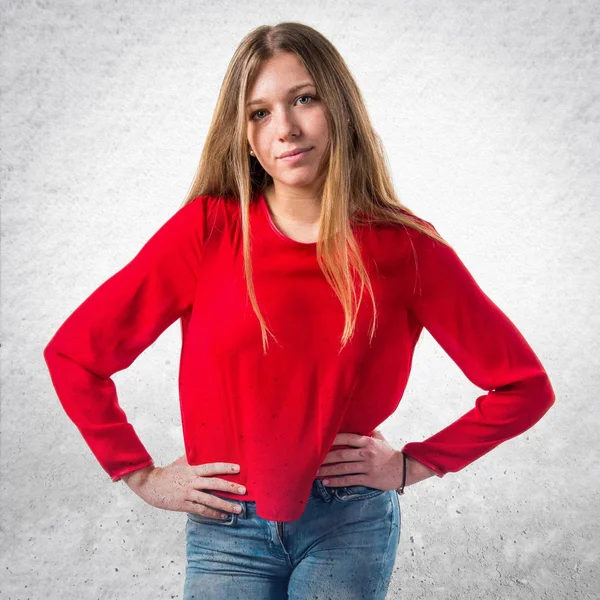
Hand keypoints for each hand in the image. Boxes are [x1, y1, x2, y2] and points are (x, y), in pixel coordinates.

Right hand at [122, 455, 246, 519]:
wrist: (149, 484)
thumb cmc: (166, 473)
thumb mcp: (180, 462)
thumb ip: (192, 457)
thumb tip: (201, 447)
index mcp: (192, 470)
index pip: (212, 467)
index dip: (225, 467)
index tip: (238, 469)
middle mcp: (192, 482)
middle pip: (215, 484)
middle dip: (230, 488)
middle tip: (244, 491)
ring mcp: (188, 494)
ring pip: (210, 500)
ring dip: (225, 505)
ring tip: (238, 509)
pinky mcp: (184, 505)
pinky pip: (201, 511)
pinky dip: (213, 514)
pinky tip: (223, 517)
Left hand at [315, 430, 404, 490]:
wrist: (404, 469)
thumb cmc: (389, 453)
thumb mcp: (380, 439)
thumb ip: (369, 431)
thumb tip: (359, 420)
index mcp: (368, 442)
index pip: (347, 438)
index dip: (333, 439)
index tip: (320, 441)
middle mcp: (366, 454)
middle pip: (342, 455)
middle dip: (325, 458)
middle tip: (312, 460)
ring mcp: (367, 467)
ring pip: (343, 469)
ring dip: (327, 471)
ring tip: (315, 473)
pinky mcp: (368, 479)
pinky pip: (349, 480)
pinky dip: (336, 482)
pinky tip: (326, 483)